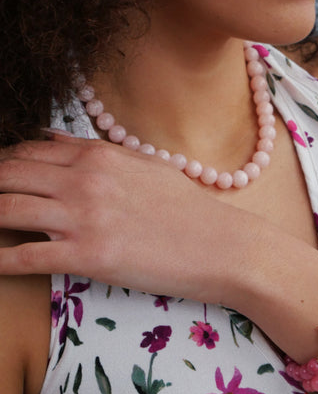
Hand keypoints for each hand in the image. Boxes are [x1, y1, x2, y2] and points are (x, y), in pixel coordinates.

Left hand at [0, 132, 253, 301]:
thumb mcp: (143, 164)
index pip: (26, 151)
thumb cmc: (185, 207)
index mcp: (98, 156)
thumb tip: (48, 137)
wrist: (220, 244)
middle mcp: (85, 180)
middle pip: (7, 175)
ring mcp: (85, 217)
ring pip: (7, 209)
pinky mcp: (89, 256)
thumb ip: (93, 150)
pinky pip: (24, 257)